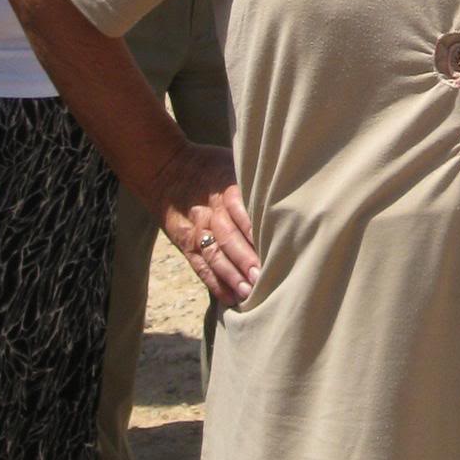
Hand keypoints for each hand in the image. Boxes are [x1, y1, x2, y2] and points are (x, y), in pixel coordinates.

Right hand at [154, 142, 259, 305]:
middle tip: (262, 275)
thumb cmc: (212, 166)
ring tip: (248, 291)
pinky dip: (215, 283)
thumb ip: (255, 179)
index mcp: (224, 188)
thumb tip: (293, 187)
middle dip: (244, 257)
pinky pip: (200, 266)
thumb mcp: (232, 161)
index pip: (242, 209)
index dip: (255, 229)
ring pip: (213, 254)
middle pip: (227, 235)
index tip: (275, 244)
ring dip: (231, 274)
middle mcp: (210, 211)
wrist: (166, 171)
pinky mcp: (186, 244)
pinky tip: (230, 297)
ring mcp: (196, 230)